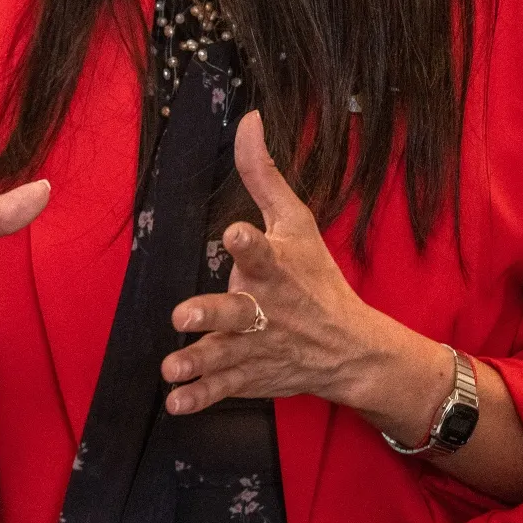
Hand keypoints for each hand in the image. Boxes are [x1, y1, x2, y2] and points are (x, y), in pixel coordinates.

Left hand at [160, 110, 439, 420]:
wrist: (349, 348)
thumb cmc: (315, 277)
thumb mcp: (296, 223)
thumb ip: (263, 176)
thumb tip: (248, 120)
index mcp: (277, 268)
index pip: (263, 252)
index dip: (249, 243)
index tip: (236, 234)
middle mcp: (266, 309)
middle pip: (237, 311)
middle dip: (212, 314)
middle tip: (184, 315)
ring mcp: (257, 347)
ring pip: (224, 355)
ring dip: (197, 361)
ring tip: (172, 368)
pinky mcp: (251, 375)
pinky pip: (223, 388)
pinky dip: (200, 397)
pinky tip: (176, 401)